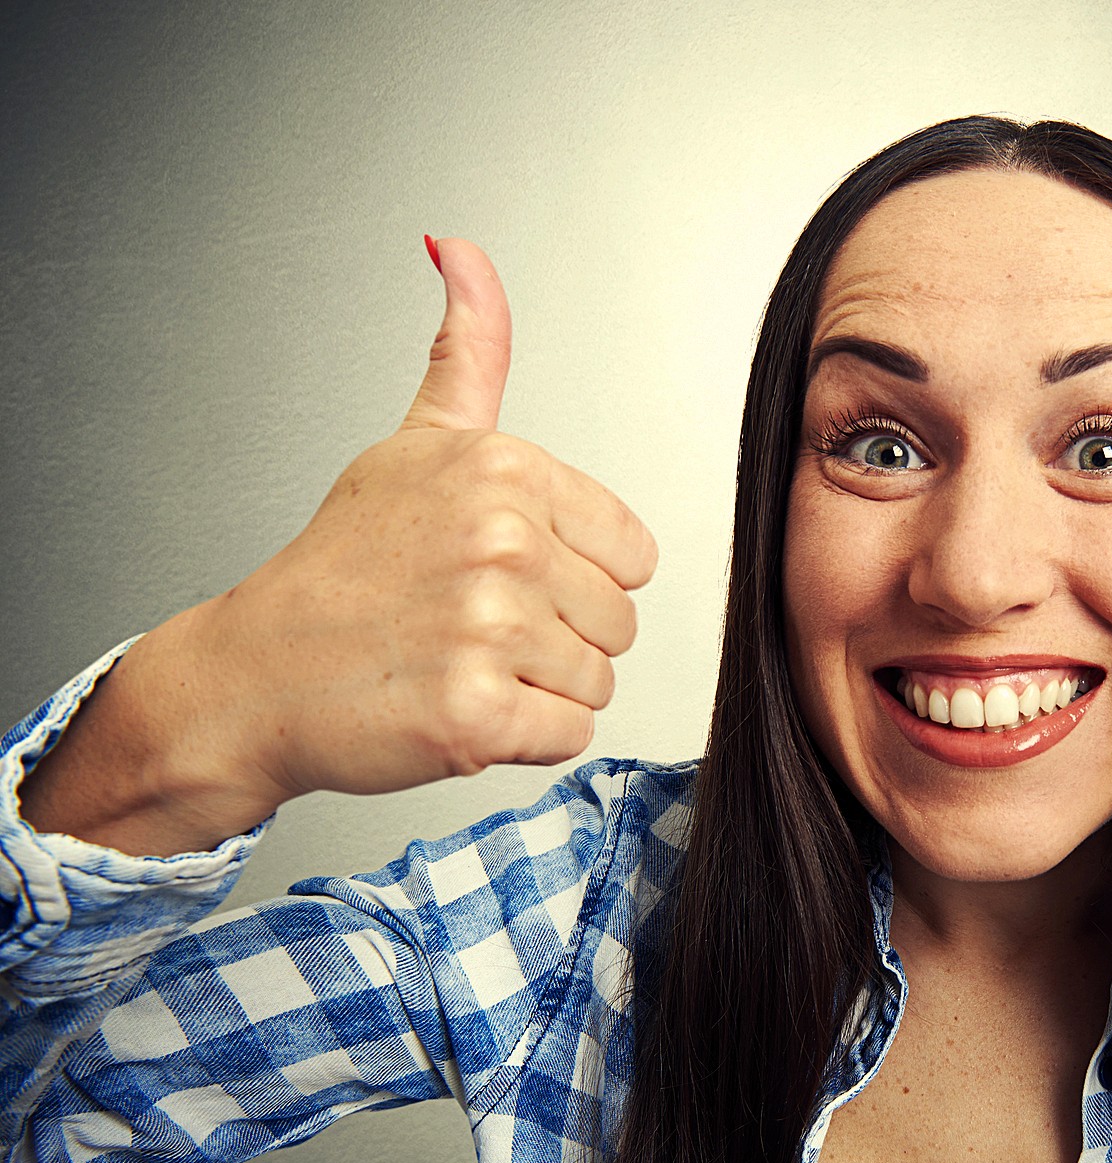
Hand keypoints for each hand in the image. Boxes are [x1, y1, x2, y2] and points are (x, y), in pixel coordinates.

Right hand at [22, 238, 658, 853]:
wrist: (254, 673)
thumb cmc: (343, 567)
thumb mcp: (413, 441)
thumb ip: (467, 351)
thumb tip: (462, 251)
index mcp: (506, 470)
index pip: (633, 553)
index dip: (575, 575)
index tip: (499, 573)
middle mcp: (502, 541)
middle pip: (620, 621)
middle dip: (557, 636)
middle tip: (468, 625)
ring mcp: (489, 630)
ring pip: (597, 682)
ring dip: (538, 689)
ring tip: (458, 662)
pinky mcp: (477, 714)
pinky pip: (568, 736)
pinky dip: (520, 740)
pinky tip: (456, 707)